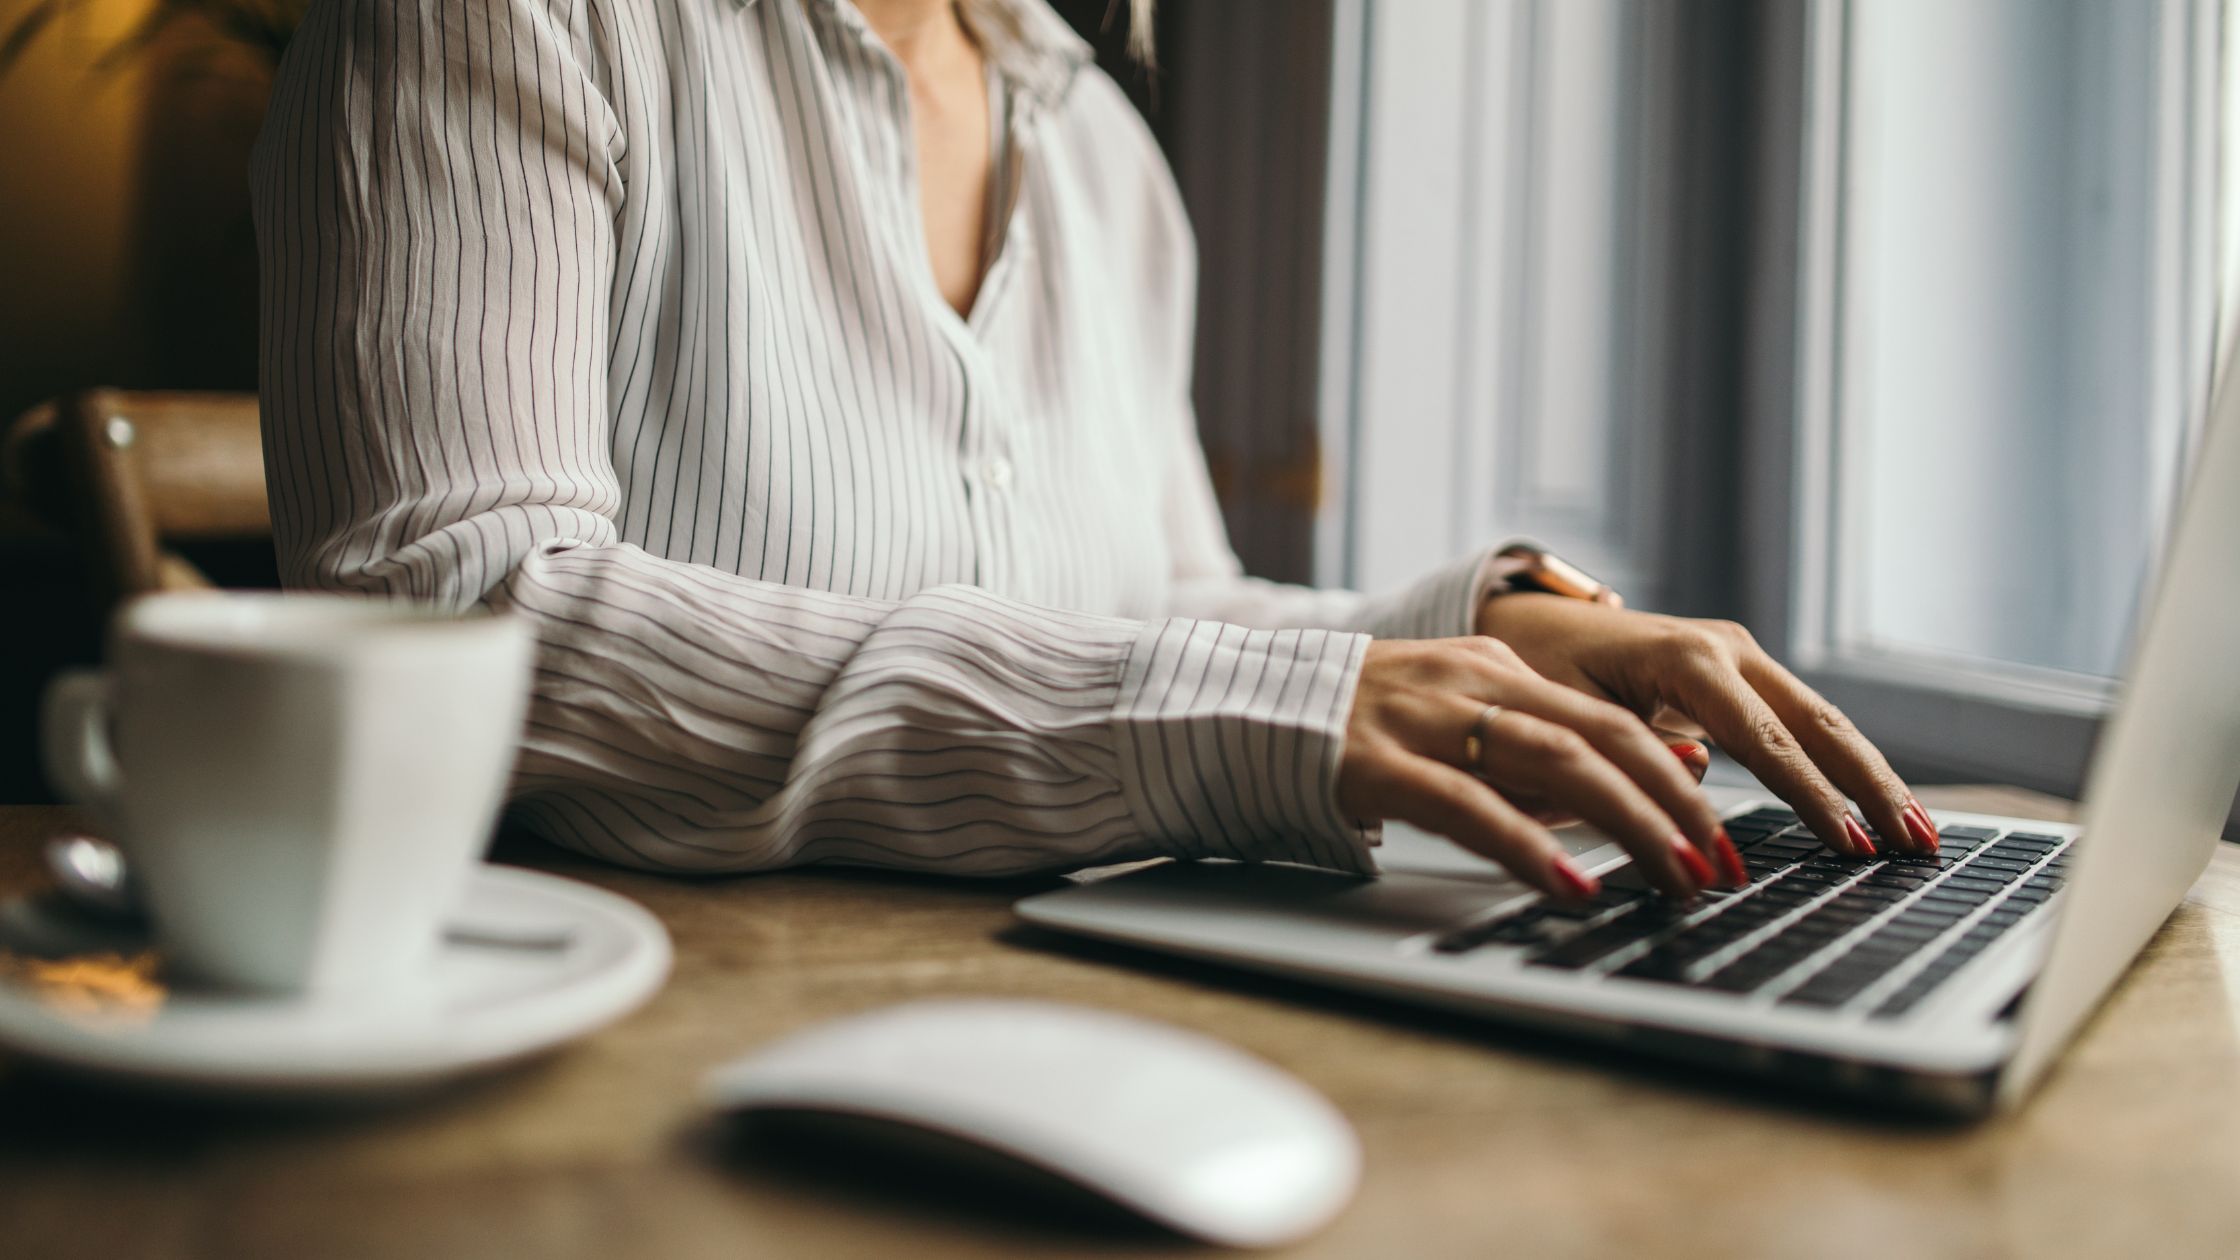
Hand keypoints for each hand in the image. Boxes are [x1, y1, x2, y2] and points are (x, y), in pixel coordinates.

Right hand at [1336, 637, 1744, 901]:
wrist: (1230, 712)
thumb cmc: (1352, 736)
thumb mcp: (1457, 731)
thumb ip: (1541, 757)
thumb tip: (1664, 774)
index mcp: (1493, 670)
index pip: (1610, 718)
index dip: (1677, 777)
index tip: (1724, 835)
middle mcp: (1465, 681)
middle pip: (1599, 735)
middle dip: (1673, 804)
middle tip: (1720, 865)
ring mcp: (1419, 718)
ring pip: (1551, 760)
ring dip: (1627, 822)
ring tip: (1672, 876)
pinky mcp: (1371, 763)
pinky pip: (1465, 804)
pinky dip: (1528, 846)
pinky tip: (1569, 885)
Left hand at [1476, 593, 1939, 858]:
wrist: (1532, 626)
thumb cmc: (1540, 672)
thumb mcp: (1570, 714)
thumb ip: (1631, 748)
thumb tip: (1703, 773)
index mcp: (1685, 658)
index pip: (1763, 739)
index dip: (1809, 796)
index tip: (1846, 843)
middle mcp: (1726, 649)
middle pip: (1818, 724)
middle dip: (1870, 787)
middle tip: (1914, 846)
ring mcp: (1741, 657)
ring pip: (1823, 722)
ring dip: (1873, 779)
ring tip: (1917, 836)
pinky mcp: (1743, 675)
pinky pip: (1802, 724)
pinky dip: (1843, 766)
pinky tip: (1875, 808)